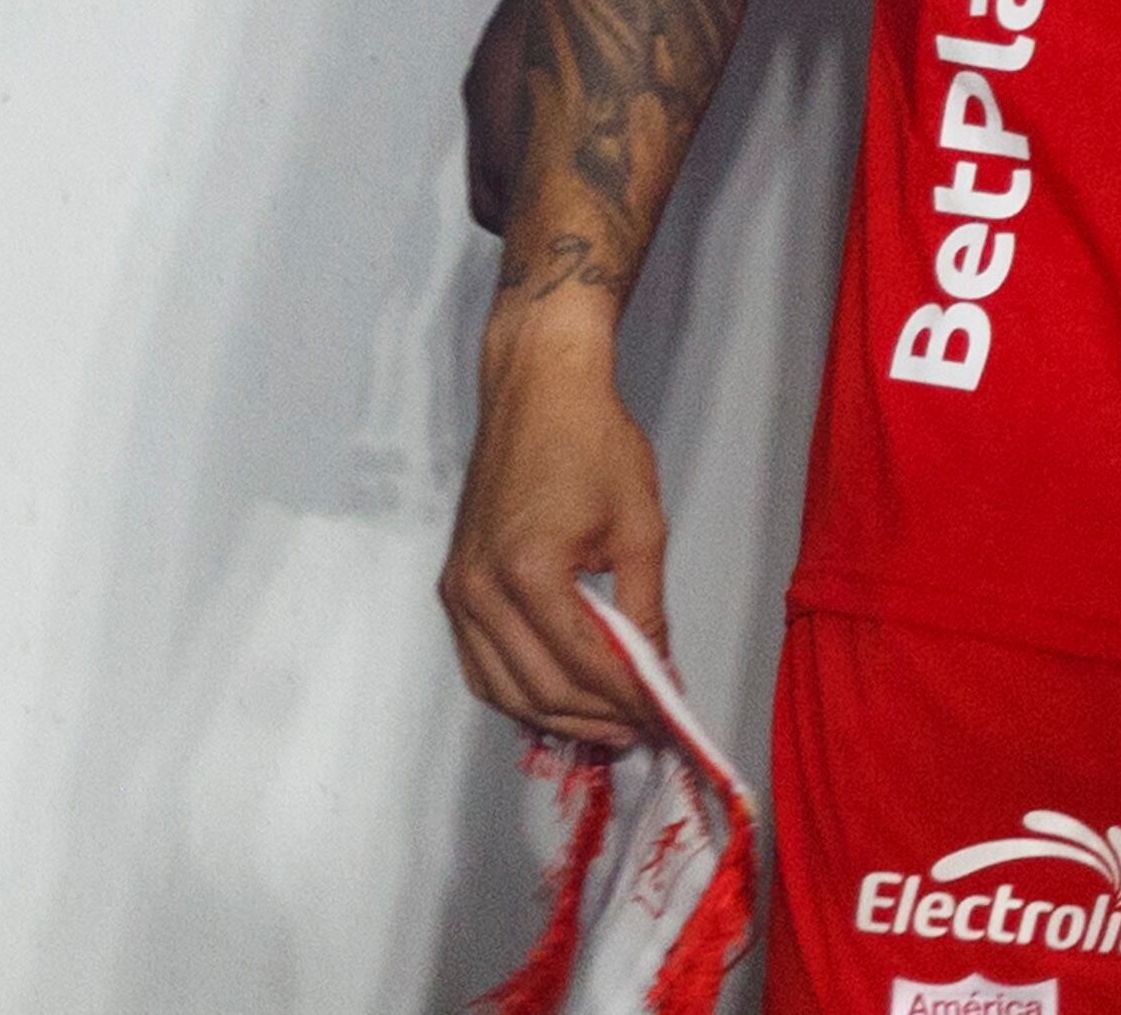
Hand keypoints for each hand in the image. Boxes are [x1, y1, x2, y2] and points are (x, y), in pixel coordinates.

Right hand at [440, 296, 669, 747]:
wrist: (538, 389)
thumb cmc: (595, 444)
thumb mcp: (641, 528)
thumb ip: (646, 613)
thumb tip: (659, 678)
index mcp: (529, 572)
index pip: (584, 667)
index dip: (628, 702)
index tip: (666, 720)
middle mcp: (480, 590)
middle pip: (539, 690)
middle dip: (595, 719)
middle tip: (642, 731)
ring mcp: (459, 590)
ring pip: (503, 689)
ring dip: (555, 716)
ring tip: (607, 725)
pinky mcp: (454, 584)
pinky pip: (480, 663)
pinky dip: (518, 690)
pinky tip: (558, 696)